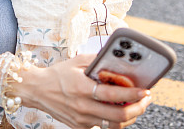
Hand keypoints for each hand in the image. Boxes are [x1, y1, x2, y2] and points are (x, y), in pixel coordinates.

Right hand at [17, 54, 150, 128]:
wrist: (38, 90)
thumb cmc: (59, 74)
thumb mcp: (77, 61)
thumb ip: (98, 61)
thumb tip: (118, 60)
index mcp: (82, 88)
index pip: (113, 95)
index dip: (132, 94)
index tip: (145, 91)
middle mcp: (83, 106)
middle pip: (118, 115)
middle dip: (138, 108)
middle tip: (146, 100)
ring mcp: (82, 119)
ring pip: (114, 125)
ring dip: (130, 117)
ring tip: (137, 106)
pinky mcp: (80, 127)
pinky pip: (103, 126)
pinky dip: (115, 119)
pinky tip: (120, 109)